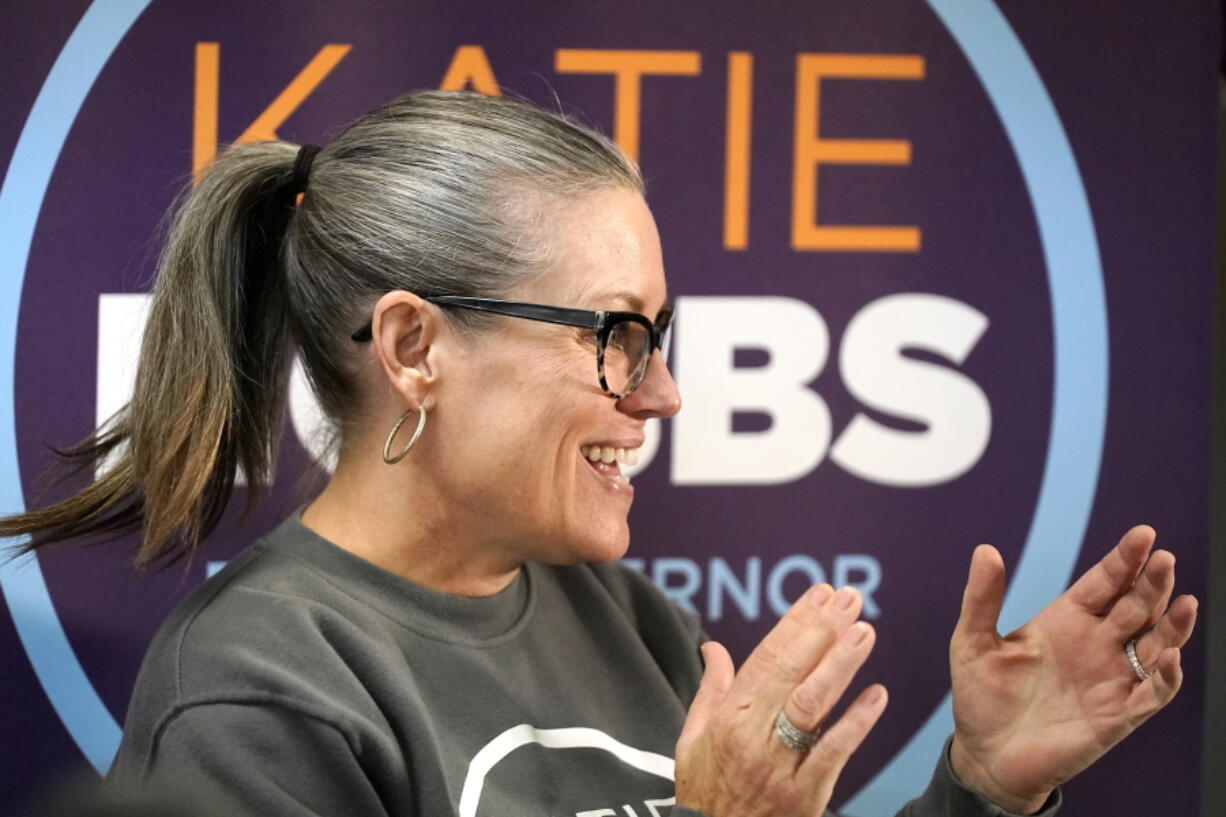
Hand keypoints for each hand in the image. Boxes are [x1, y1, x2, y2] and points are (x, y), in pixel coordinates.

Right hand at [674, 584, 887, 816]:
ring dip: (841, 665)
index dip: (796, 623)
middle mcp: (752, 737)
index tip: (820, 594)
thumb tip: (712, 648)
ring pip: (812, 706)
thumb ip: (710, 690)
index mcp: (728, 719)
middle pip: (791, 674)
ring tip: (865, 631)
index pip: (766, 659)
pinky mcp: (805, 796)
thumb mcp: (693, 740)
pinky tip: (878, 694)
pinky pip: (834, 753)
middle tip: (850, 598)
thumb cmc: (704, 791)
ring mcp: (780, 767)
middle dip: (823, 631)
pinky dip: (857, 723)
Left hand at [949, 526, 1197, 813]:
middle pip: (1135, 607)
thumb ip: (982, 598)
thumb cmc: (981, 696)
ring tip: (1185, 603)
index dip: (1123, 560)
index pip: (1103, 582)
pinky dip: (1165, 678)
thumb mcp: (973, 642)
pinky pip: (1151, 694)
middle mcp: (1095, 644)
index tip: (1143, 534)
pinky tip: (1170, 659)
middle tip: (1164, 559)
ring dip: (1172, 626)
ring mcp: (1110, 678)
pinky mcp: (1117, 716)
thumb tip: (985, 550)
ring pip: (1155, 645)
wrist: (986, 755)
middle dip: (1151, 583)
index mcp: (1065, 620)